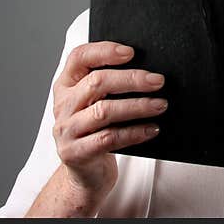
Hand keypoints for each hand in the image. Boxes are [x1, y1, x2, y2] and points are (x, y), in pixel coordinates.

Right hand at [52, 41, 166, 198]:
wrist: (85, 173)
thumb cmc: (96, 131)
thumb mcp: (96, 104)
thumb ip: (111, 86)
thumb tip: (148, 72)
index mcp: (66, 85)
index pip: (79, 57)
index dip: (104, 50)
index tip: (130, 52)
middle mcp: (63, 105)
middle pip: (96, 82)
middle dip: (131, 79)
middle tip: (158, 81)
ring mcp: (67, 130)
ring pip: (104, 111)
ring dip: (137, 106)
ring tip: (160, 105)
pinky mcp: (75, 153)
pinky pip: (109, 138)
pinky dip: (134, 132)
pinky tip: (152, 128)